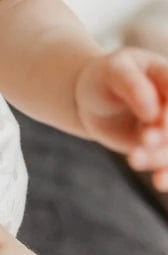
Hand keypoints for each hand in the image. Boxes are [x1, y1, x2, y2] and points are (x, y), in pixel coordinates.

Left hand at [75, 47, 167, 187]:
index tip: (160, 121)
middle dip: (166, 136)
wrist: (94, 101)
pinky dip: (167, 174)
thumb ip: (131, 85)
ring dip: (160, 157)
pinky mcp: (163, 149)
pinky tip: (158, 182)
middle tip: (144, 139)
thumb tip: (152, 111)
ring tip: (133, 158)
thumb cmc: (105, 79)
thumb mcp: (113, 72)